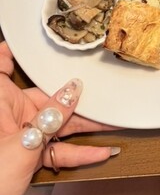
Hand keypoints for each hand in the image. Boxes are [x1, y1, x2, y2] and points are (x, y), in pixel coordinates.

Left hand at [0, 41, 118, 194]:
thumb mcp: (24, 145)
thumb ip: (52, 117)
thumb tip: (74, 89)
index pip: (3, 64)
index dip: (16, 50)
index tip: (39, 39)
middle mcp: (9, 114)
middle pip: (47, 98)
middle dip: (76, 98)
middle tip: (104, 92)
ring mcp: (21, 135)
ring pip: (57, 125)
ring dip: (85, 127)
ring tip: (114, 123)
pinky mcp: (29, 155)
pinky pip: (58, 149)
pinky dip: (79, 152)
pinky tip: (101, 152)